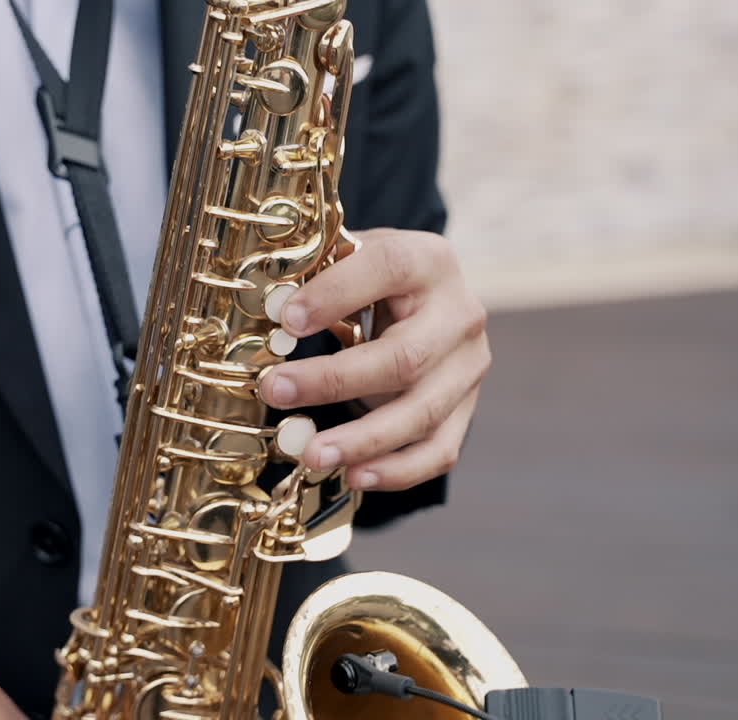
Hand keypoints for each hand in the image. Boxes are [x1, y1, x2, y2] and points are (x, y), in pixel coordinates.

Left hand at [260, 228, 489, 490]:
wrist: (428, 301)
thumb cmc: (375, 280)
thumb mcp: (352, 257)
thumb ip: (316, 271)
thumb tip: (270, 303)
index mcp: (429, 260)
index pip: (389, 268)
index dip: (336, 293)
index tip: (287, 320)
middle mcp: (459, 314)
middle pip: (404, 357)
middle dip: (334, 380)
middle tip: (276, 391)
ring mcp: (467, 368)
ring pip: (421, 413)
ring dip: (362, 440)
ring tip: (311, 454)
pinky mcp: (466, 410)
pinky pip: (439, 451)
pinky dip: (397, 471)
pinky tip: (354, 476)